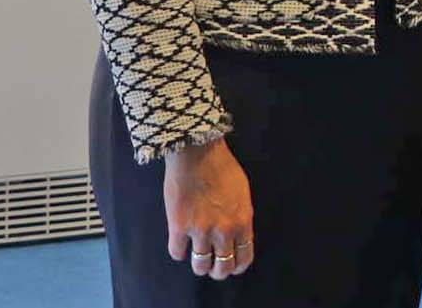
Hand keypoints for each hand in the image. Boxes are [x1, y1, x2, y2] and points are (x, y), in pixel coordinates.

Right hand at [162, 137, 253, 279]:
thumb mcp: (242, 191)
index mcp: (242, 220)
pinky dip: (178, 251)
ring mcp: (201, 230)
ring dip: (199, 265)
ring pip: (200, 266)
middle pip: (223, 268)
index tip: (232, 265)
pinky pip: (177, 253)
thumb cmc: (221, 165)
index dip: (238, 266)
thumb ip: (240, 215)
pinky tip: (180, 242)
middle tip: (213, 266)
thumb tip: (237, 233)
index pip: (245, 257)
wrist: (197, 151)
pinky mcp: (179, 227)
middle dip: (218, 270)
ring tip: (196, 258)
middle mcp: (224, 230)